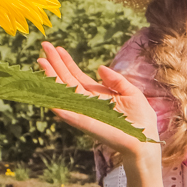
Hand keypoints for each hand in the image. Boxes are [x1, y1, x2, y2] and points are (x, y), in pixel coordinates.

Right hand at [38, 42, 162, 158]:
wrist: (145, 141)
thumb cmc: (140, 120)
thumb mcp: (131, 92)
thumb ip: (116, 80)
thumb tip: (99, 68)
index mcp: (96, 94)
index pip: (77, 75)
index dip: (67, 62)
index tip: (57, 48)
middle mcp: (87, 102)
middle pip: (66, 80)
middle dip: (55, 64)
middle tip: (44, 46)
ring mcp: (84, 112)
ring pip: (63, 93)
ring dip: (52, 78)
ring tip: (41, 62)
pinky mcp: (86, 124)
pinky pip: (69, 114)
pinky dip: (58, 105)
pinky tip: (47, 96)